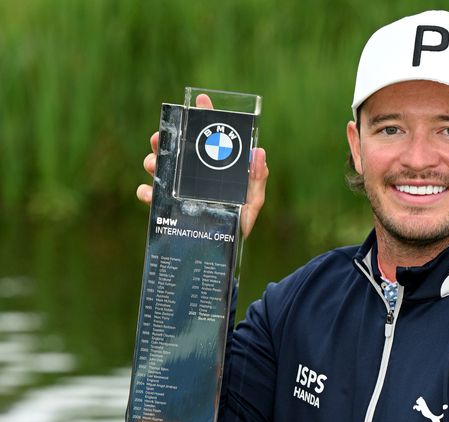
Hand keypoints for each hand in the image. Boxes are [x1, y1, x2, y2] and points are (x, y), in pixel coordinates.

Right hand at [136, 94, 268, 239]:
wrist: (226, 252)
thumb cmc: (241, 223)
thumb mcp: (253, 201)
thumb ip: (257, 179)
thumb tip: (259, 153)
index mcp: (214, 168)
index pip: (208, 137)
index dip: (204, 116)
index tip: (200, 100)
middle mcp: (193, 176)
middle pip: (176, 149)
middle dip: (165, 139)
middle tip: (160, 138)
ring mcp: (179, 191)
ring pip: (160, 169)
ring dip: (153, 162)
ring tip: (153, 164)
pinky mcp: (168, 209)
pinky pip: (152, 198)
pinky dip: (146, 192)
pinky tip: (149, 192)